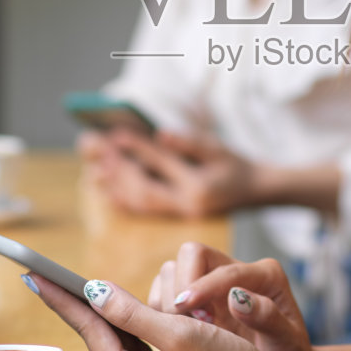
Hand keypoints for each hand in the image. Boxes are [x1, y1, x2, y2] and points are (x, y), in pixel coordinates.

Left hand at [24, 273, 311, 350]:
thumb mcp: (181, 334)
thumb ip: (134, 312)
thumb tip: (95, 291)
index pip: (90, 330)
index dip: (63, 298)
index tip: (36, 276)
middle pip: (97, 334)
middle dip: (75, 302)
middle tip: (43, 275)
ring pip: (116, 337)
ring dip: (101, 310)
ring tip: (70, 285)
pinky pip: (134, 342)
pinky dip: (125, 320)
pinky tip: (116, 304)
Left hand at [90, 130, 260, 218]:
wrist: (255, 191)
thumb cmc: (235, 164)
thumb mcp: (218, 147)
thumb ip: (188, 142)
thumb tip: (159, 133)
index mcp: (200, 186)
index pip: (162, 163)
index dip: (138, 147)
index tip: (116, 135)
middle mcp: (188, 205)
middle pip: (145, 189)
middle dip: (120, 171)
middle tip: (98, 153)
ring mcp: (182, 215)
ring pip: (142, 203)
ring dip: (117, 187)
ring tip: (95, 171)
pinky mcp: (177, 218)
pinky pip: (147, 212)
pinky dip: (126, 201)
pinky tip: (108, 191)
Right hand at [148, 242, 320, 350]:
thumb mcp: (287, 341)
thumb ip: (268, 318)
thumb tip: (236, 297)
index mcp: (265, 275)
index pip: (225, 270)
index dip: (202, 286)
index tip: (184, 309)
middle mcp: (236, 270)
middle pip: (192, 254)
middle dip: (181, 284)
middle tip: (186, 322)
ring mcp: (213, 280)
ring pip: (173, 270)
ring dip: (170, 299)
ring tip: (186, 332)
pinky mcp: (196, 296)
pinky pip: (165, 291)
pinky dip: (163, 310)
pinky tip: (178, 333)